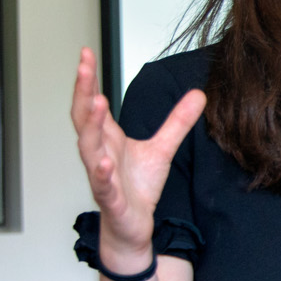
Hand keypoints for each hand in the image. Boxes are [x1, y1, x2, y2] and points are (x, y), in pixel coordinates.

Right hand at [70, 47, 204, 271]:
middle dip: (82, 91)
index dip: (89, 79)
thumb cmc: (137, 188)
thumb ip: (177, 122)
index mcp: (107, 139)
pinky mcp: (110, 199)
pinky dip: (101, 173)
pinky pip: (102, 185)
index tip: (86, 52)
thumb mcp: (162, 149)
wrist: (133, 228)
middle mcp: (99, 153)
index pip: (92, 103)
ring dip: (89, 126)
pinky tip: (103, 162)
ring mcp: (101, 176)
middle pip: (83, 118)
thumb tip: (198, 94)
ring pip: (88, 148)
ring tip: (94, 102)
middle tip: (83, 66)